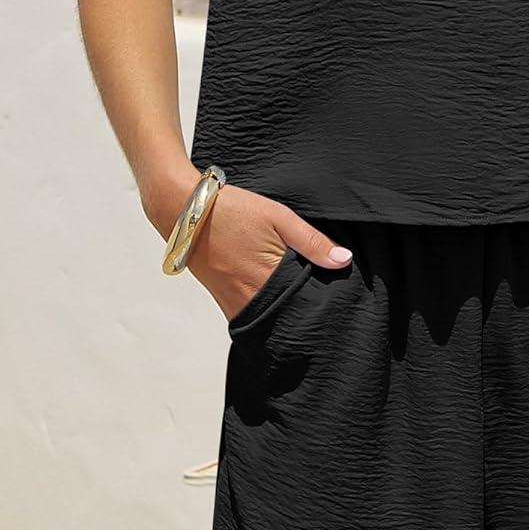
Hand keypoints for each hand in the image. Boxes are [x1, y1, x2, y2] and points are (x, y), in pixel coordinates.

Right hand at [181, 185, 352, 320]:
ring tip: (299, 299)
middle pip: (286, 318)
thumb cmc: (232, 209)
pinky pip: (248, 315)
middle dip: (303, 312)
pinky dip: (263, 310)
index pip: (304, 306)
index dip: (321, 305)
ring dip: (283, 312)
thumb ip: (313, 241)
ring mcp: (231, 303)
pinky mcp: (221, 301)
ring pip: (267, 320)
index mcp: (267, 279)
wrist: (184, 210)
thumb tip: (344, 261)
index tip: (336, 303)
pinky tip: (274, 296)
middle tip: (321, 304)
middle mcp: (248, 299)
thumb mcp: (278, 217)